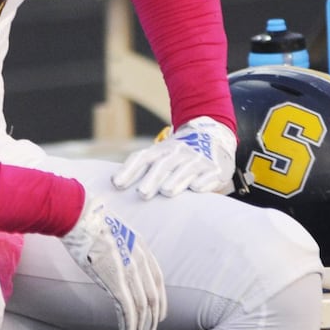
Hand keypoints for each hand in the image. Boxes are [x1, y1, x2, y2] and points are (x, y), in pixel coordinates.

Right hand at [60, 196, 165, 329]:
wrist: (78, 215)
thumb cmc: (90, 222)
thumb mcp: (116, 232)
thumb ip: (124, 248)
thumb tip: (119, 260)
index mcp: (142, 248)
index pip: (159, 281)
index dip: (160, 302)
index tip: (157, 316)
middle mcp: (140, 260)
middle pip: (153, 298)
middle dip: (152, 321)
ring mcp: (128, 269)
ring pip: (142, 307)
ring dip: (141, 327)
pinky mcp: (114, 279)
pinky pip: (127, 308)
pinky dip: (129, 325)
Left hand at [111, 116, 236, 198]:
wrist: (213, 136)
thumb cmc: (178, 155)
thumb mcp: (161, 156)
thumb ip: (142, 169)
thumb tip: (114, 187)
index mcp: (161, 151)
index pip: (142, 158)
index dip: (128, 171)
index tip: (116, 184)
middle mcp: (178, 153)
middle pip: (162, 165)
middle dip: (151, 179)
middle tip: (142, 194)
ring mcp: (197, 160)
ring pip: (185, 169)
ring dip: (176, 180)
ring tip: (166, 192)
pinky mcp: (215, 169)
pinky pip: (209, 175)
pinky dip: (203, 181)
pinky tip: (197, 189)